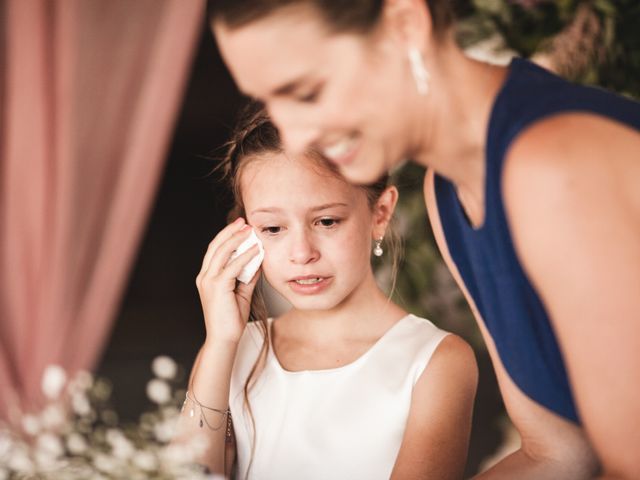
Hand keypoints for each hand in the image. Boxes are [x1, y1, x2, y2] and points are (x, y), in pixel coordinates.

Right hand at [196, 217, 260, 344]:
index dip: (227, 235)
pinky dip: (245, 256)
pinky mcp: (217, 287)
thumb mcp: (242, 291)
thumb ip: (248, 275)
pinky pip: (232, 267)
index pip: (215, 249)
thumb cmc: (231, 318)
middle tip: (245, 222)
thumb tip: (258, 259)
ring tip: (250, 230)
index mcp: (207, 276)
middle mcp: (205, 276)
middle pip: (216, 246)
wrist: (224, 338)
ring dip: (237, 239)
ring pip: (222, 252)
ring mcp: (208, 281)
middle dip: (231, 232)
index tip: (241, 226)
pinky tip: (256, 250)